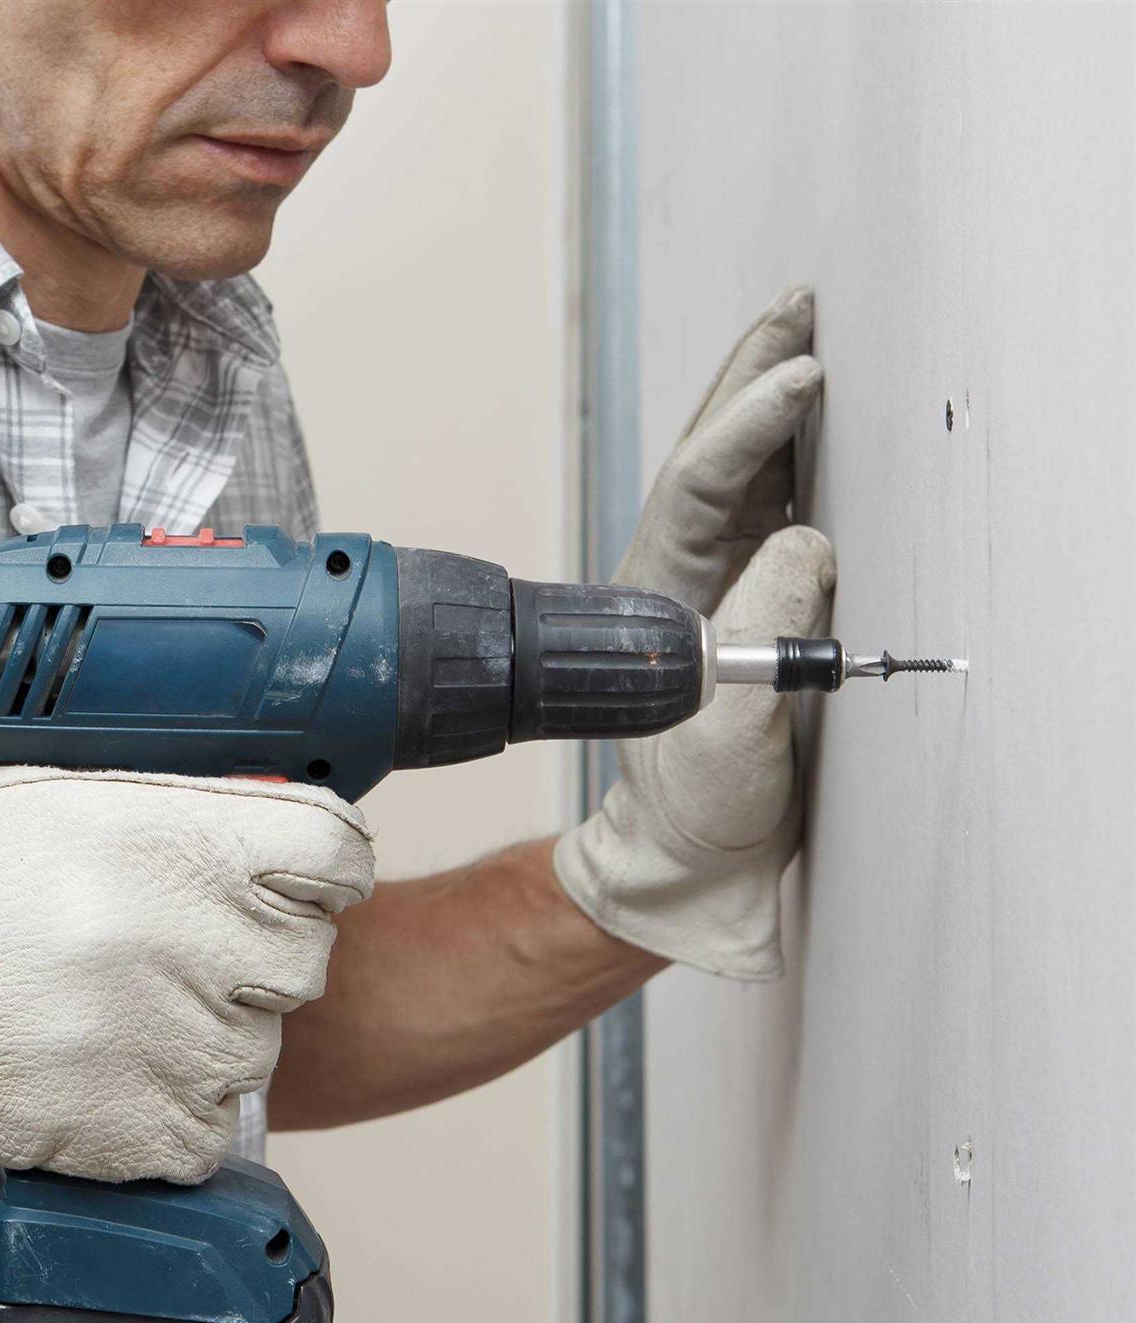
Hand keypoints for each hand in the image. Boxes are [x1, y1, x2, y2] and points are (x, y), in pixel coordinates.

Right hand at [0, 759, 373, 1180]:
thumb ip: (174, 798)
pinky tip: (102, 1074)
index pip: (339, 856)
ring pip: (255, 1050)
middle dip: (247, 956)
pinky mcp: (142, 1128)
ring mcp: (180, 1039)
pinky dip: (166, 1112)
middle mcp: (204, 938)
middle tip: (163, 951)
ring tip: (104, 1011)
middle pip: (302, 958)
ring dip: (199, 1035)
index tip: (288, 881)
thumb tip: (257, 802)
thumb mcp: (64, 785)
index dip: (314, 870)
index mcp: (196, 840)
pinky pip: (206, 1130)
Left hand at [554, 286, 835, 978]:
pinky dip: (807, 453)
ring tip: (805, 329)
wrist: (704, 855)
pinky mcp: (760, 598)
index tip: (798, 378)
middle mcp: (685, 572)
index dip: (746, 428)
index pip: (698, 487)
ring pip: (748, 470)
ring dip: (773, 399)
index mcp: (658, 593)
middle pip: (713, 455)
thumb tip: (808, 542)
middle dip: (751, 377)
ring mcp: (722, 581)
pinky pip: (783, 508)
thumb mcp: (730, 731)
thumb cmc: (701, 806)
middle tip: (795, 305)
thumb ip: (763, 637)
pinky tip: (826, 413)